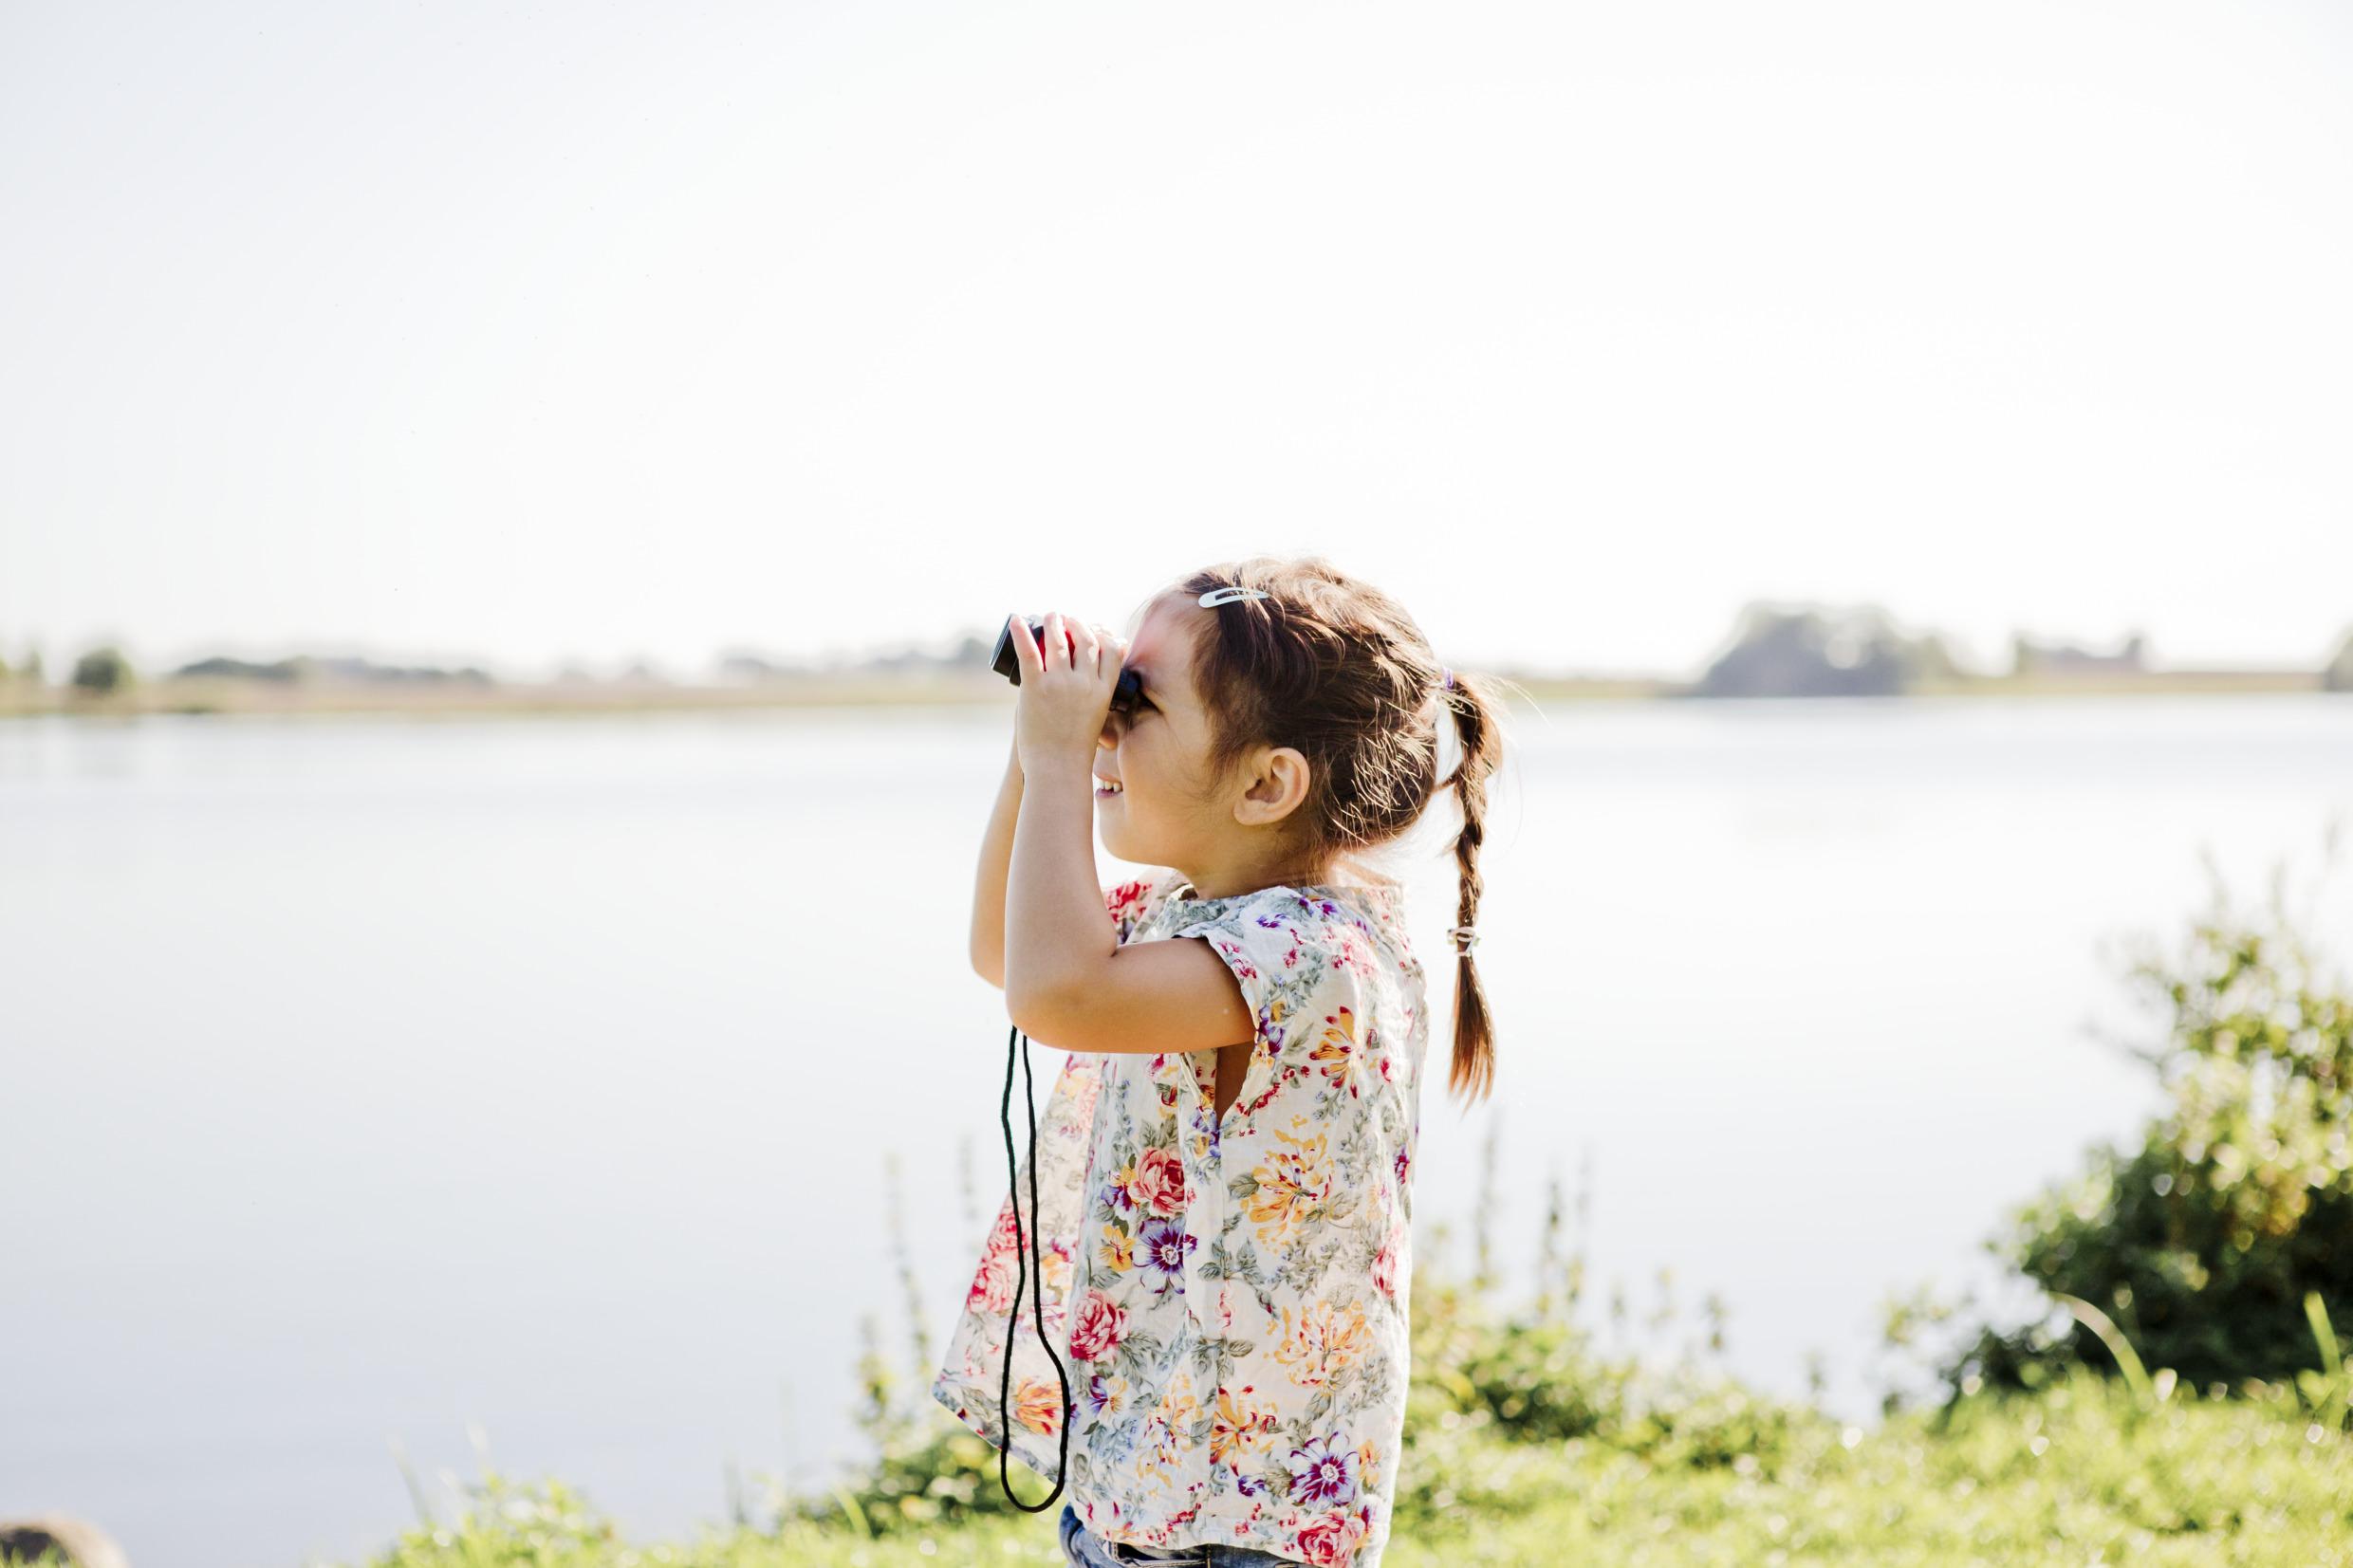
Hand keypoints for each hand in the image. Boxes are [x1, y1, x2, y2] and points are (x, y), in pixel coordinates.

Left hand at [1007, 611, 1127, 776]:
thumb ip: (1094, 702)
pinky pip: (1029, 652)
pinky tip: (1015, 619)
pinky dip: (1021, 633)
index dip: (1104, 635)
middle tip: (1068, 619)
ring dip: (1055, 622)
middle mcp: (1085, 683)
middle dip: (1079, 624)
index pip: (1112, 651)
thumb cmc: (1074, 752)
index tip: (1096, 629)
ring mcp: (1061, 684)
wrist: (1058, 768)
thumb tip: (1090, 691)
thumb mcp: (1096, 722)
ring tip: (1051, 615)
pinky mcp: (1036, 688)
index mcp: (1104, 692)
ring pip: (1060, 641)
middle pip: (1086, 641)